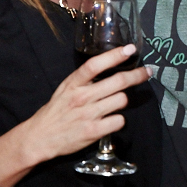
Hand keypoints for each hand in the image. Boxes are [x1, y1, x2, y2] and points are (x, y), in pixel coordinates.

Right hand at [20, 44, 150, 164]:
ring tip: (114, 103)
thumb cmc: (55, 111)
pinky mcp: (93, 131)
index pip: (95, 64)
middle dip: (136, 75)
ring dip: (122, 101)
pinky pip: (118, 121)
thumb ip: (84, 80)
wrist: (40, 137)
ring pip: (121, 100)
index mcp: (73, 83)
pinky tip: (110, 120)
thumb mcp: (65, 89)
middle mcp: (82, 96)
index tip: (129, 49)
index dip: (114, 55)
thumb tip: (108, 69)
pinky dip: (118, 120)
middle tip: (146, 72)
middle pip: (117, 81)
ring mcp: (88, 114)